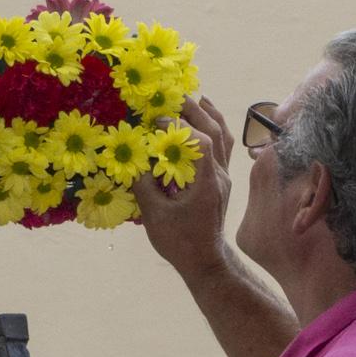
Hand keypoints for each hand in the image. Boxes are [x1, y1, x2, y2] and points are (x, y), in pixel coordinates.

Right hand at [132, 95, 235, 282]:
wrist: (204, 260)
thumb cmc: (178, 241)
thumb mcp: (154, 215)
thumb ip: (143, 184)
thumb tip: (131, 158)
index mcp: (206, 183)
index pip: (199, 142)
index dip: (179, 126)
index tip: (156, 121)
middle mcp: (219, 176)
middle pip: (215, 132)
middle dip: (195, 110)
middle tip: (174, 95)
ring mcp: (223, 177)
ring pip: (224, 137)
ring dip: (208, 115)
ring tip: (194, 99)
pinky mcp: (220, 181)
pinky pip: (222, 147)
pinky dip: (214, 128)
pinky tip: (204, 119)